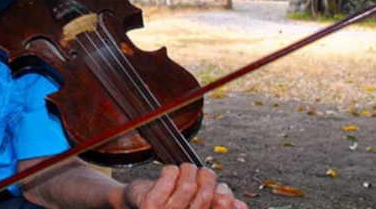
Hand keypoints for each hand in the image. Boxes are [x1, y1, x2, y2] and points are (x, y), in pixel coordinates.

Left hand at [122, 163, 246, 208]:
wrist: (135, 204)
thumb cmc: (173, 203)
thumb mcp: (198, 205)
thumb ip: (220, 205)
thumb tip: (240, 206)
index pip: (220, 208)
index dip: (225, 200)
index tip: (221, 191)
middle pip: (206, 195)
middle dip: (206, 178)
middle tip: (201, 173)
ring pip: (188, 185)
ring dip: (188, 170)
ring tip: (184, 170)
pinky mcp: (149, 205)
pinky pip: (170, 176)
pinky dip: (172, 169)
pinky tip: (168, 173)